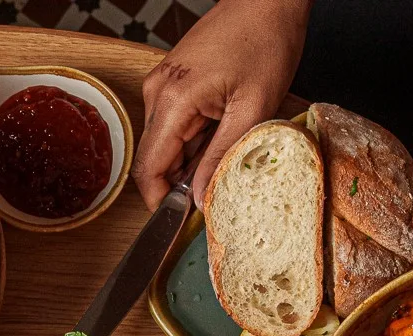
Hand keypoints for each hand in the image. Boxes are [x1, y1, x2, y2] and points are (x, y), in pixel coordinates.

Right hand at [133, 0, 312, 208]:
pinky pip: (172, 124)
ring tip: (225, 143)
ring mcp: (161, 84)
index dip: (160, 201)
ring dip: (189, 157)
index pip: (148, 169)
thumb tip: (199, 198)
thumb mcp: (252, 109)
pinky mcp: (171, 80)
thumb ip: (220, 158)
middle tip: (215, 182)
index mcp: (172, 100)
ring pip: (164, 143)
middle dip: (178, 180)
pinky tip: (219, 126)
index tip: (180, 218)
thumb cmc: (265, 41)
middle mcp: (157, 92)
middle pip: (153, 159)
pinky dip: (192, 137)